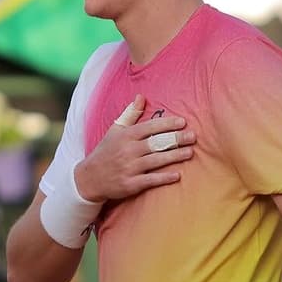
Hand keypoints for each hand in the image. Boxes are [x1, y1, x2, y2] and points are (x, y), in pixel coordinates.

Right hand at [74, 94, 196, 202]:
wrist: (88, 178)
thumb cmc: (105, 152)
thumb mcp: (114, 130)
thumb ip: (130, 114)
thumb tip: (141, 96)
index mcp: (126, 136)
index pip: (149, 127)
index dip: (166, 124)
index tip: (182, 122)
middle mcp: (128, 151)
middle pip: (156, 143)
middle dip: (176, 139)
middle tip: (192, 136)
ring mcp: (129, 168)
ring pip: (156, 160)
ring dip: (174, 156)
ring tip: (190, 152)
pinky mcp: (130, 184)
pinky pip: (150, 180)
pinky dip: (164, 178)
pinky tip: (177, 175)